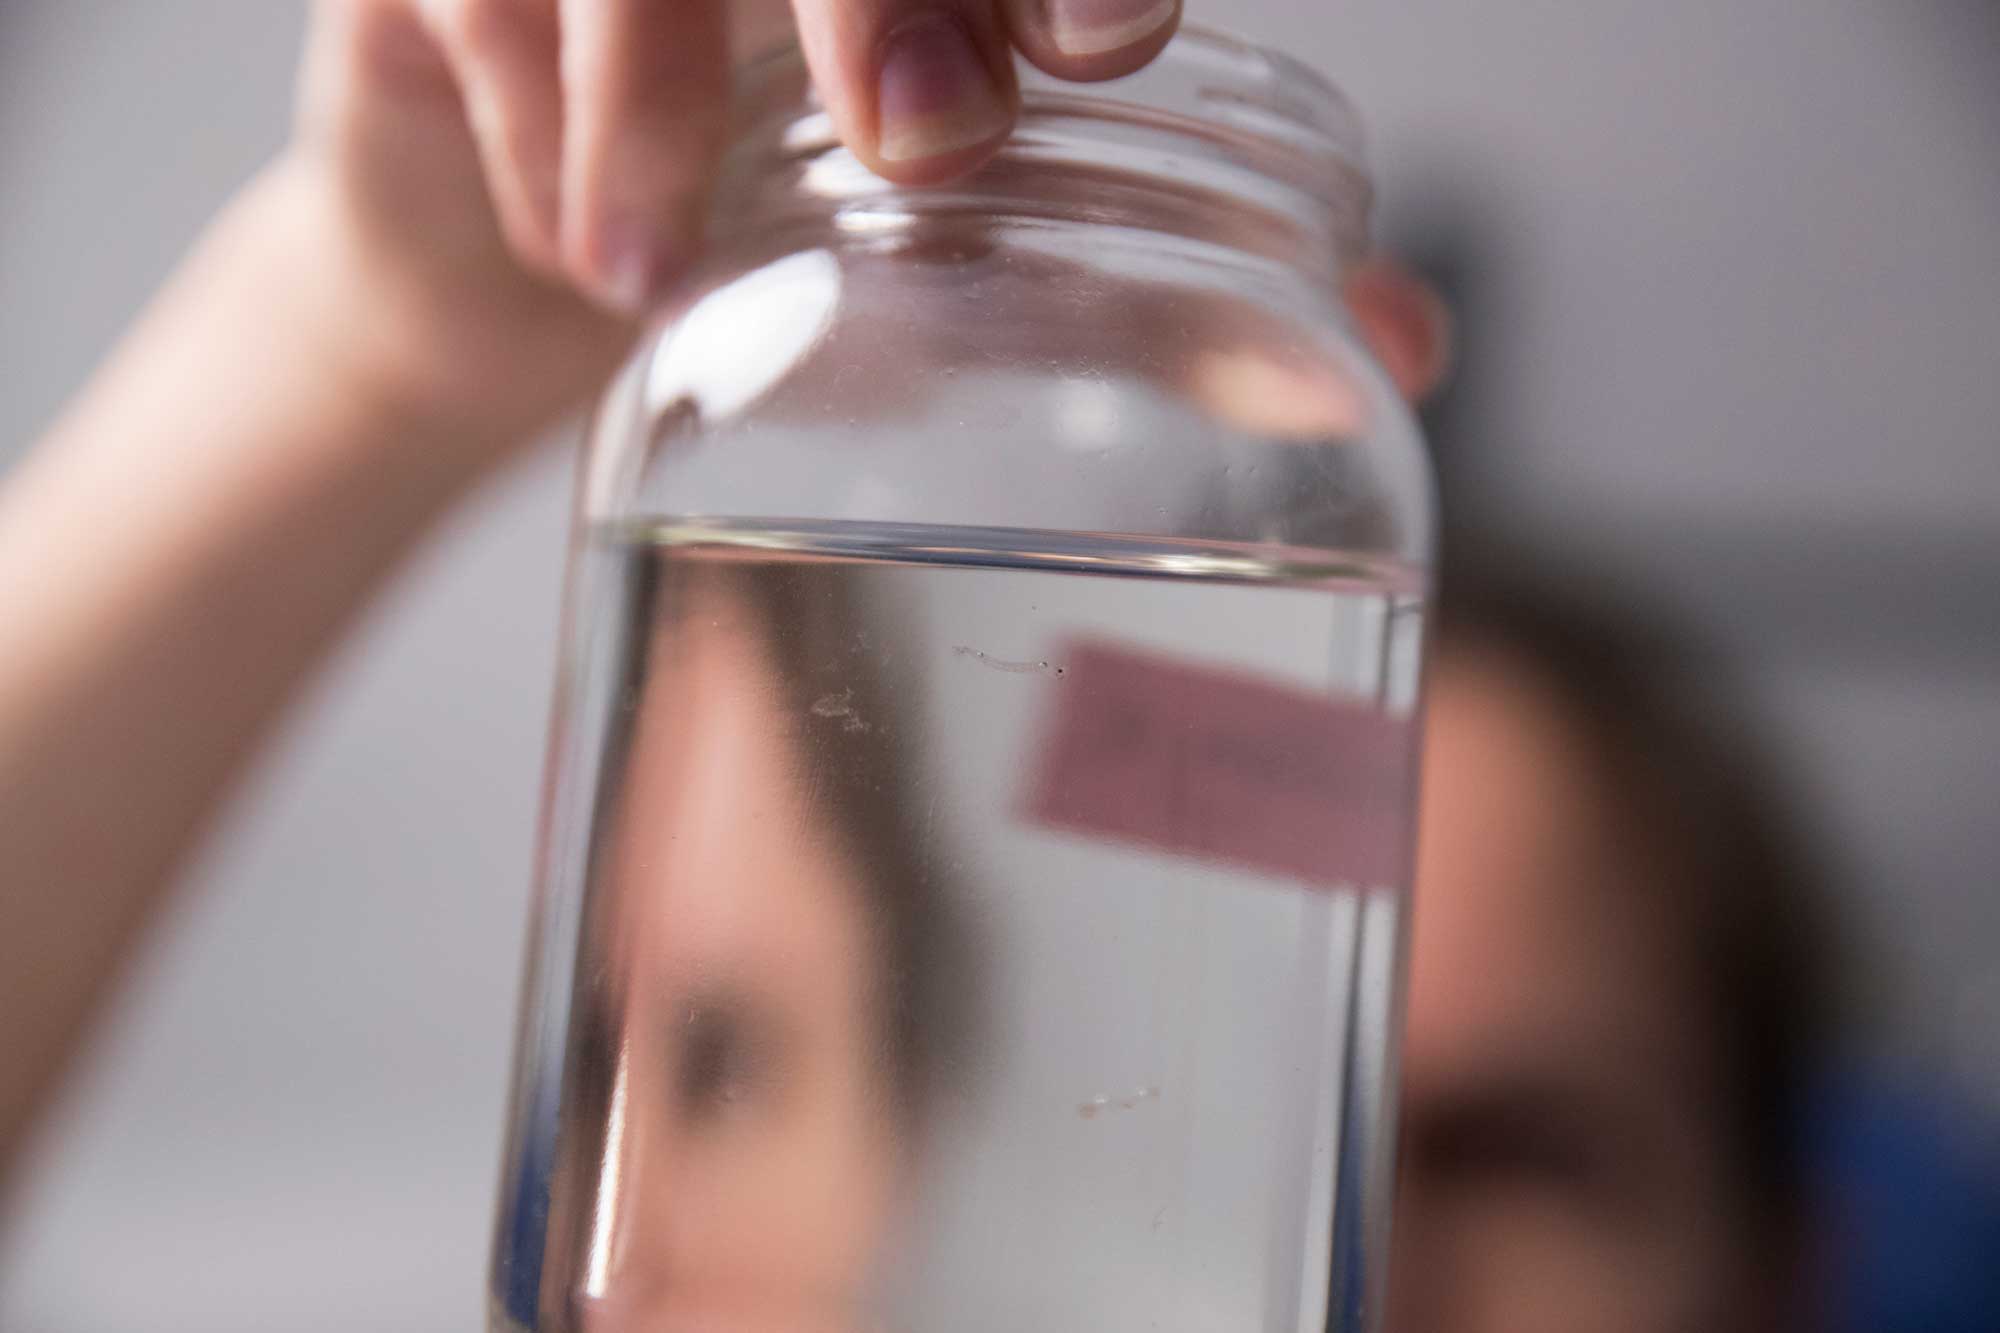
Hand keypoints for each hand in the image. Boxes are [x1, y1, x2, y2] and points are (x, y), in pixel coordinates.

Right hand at [284, 0, 1185, 451]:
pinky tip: (577, 253)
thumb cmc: (775, 244)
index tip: (1115, 45)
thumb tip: (1412, 346)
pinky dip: (536, 136)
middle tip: (922, 139)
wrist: (518, 276)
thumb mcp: (973, 270)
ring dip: (650, 88)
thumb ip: (1185, 294)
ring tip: (642, 270)